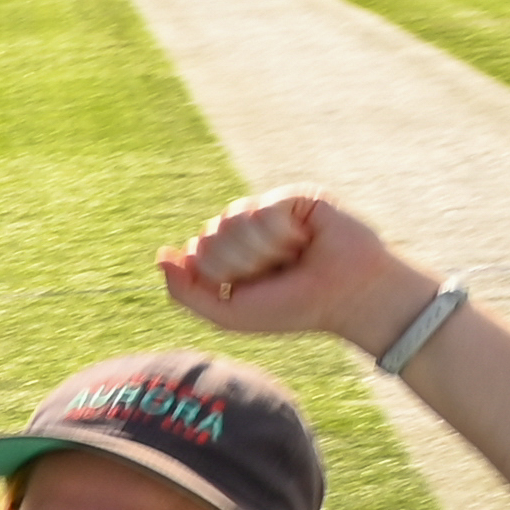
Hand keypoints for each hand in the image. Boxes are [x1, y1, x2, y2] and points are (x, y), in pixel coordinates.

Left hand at [155, 186, 426, 351]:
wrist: (347, 298)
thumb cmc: (292, 309)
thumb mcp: (227, 313)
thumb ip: (185, 291)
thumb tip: (162, 256)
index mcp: (228, 254)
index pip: (196, 251)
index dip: (221, 276)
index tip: (254, 287)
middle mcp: (246, 230)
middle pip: (209, 235)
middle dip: (240, 264)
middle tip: (276, 273)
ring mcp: (269, 210)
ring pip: (231, 220)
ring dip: (260, 251)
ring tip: (291, 257)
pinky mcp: (294, 196)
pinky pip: (262, 210)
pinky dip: (280, 235)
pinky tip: (304, 240)